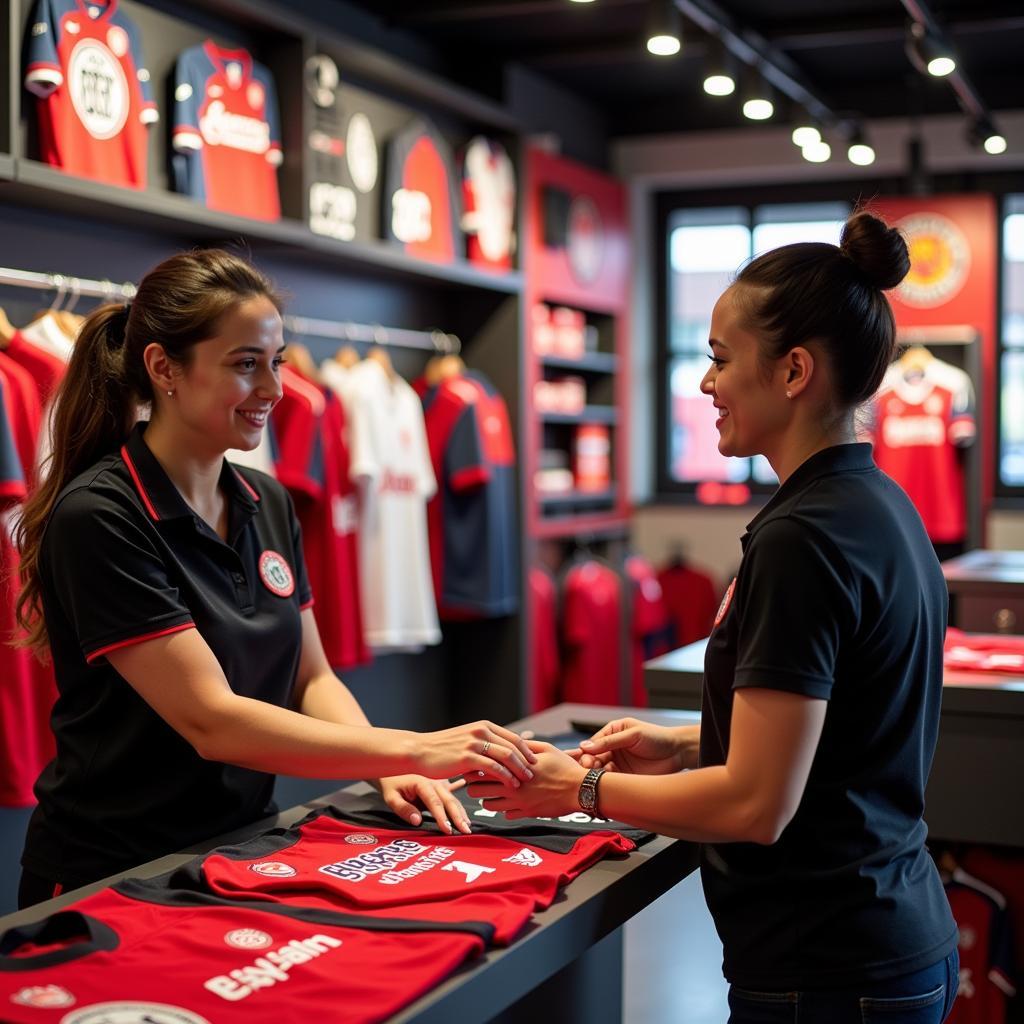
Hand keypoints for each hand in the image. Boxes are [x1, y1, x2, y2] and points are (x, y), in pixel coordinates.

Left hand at [377, 775, 471, 834]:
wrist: (392, 764)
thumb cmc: (390, 782)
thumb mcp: (391, 796)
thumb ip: (403, 808)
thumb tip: (417, 821)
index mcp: (422, 782)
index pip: (434, 802)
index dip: (442, 817)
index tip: (447, 830)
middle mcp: (434, 781)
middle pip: (449, 800)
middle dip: (458, 816)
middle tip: (465, 830)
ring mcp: (439, 782)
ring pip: (453, 799)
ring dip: (461, 812)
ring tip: (468, 826)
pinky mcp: (440, 786)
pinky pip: (452, 797)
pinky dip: (459, 807)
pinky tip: (465, 816)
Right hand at [416, 720, 537, 786]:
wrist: (418, 751)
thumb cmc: (441, 750)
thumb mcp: (465, 741)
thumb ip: (482, 744)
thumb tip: (498, 756)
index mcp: (482, 726)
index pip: (512, 737)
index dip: (526, 749)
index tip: (534, 761)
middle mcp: (481, 731)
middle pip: (514, 745)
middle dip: (527, 760)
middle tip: (535, 772)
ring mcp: (475, 743)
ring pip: (506, 755)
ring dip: (519, 769)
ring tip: (526, 780)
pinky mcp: (468, 756)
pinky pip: (494, 766)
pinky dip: (506, 776)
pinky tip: (510, 785)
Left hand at [466, 741, 585, 819]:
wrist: (580, 790)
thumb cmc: (564, 767)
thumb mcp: (546, 749)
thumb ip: (524, 745)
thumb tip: (510, 740)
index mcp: (514, 768)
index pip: (482, 769)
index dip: (474, 767)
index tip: (475, 763)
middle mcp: (512, 787)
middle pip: (477, 790)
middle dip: (474, 784)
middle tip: (478, 780)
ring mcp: (519, 803)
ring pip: (488, 805)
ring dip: (487, 798)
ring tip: (493, 791)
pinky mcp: (527, 814)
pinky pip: (506, 815)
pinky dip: (504, 809)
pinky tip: (509, 801)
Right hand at [574, 718, 686, 775]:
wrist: (678, 753)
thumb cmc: (658, 737)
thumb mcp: (632, 735)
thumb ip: (609, 741)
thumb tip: (586, 746)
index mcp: (612, 732)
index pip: (593, 743)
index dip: (586, 751)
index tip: (584, 759)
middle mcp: (613, 748)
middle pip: (593, 758)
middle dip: (588, 764)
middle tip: (589, 768)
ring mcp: (618, 763)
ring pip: (600, 770)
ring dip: (596, 774)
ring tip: (597, 776)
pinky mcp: (625, 777)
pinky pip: (611, 780)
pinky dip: (607, 782)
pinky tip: (607, 782)